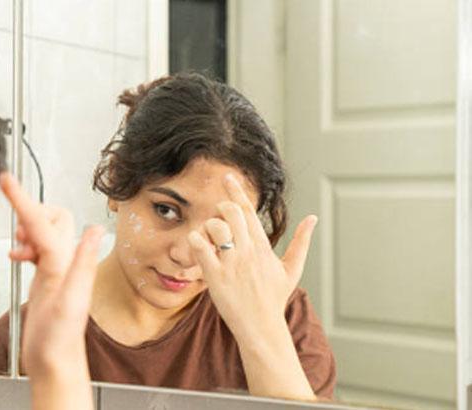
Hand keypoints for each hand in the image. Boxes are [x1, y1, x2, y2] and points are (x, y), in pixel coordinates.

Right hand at [0, 172, 102, 382]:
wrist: (53, 362)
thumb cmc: (59, 340)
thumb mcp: (72, 302)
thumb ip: (83, 265)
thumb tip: (95, 230)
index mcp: (66, 262)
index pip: (43, 222)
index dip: (23, 201)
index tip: (6, 180)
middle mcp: (64, 260)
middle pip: (51, 216)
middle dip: (31, 213)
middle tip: (17, 229)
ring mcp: (56, 267)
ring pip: (42, 230)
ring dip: (27, 228)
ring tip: (18, 245)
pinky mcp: (47, 275)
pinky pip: (36, 247)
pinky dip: (24, 244)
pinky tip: (18, 256)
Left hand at [186, 174, 317, 340]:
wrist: (262, 327)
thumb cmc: (273, 299)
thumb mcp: (292, 269)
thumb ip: (301, 242)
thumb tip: (313, 218)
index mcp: (262, 246)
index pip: (248, 210)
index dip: (236, 191)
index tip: (227, 177)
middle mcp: (247, 251)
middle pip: (230, 212)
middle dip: (220, 210)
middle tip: (218, 222)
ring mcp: (231, 263)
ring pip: (214, 227)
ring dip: (206, 227)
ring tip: (208, 241)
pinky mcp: (215, 277)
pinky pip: (200, 248)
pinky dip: (195, 242)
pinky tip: (196, 248)